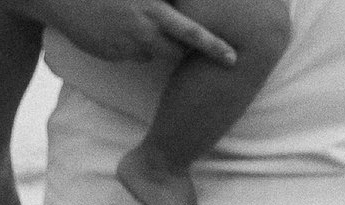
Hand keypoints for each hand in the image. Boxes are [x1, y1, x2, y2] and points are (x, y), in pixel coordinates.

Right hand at [25, 0, 236, 65]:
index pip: (191, 32)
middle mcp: (142, 27)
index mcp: (152, 9)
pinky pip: (129, 55)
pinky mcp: (112, 54)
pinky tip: (110, 28)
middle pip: (175, 52)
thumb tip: (175, 14)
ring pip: (150, 54)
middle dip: (176, 49)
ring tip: (127, 22)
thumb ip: (159, 4)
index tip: (233, 59)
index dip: (214, 46)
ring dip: (148, 44)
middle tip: (163, 35)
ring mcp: (126, 43)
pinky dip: (125, 46)